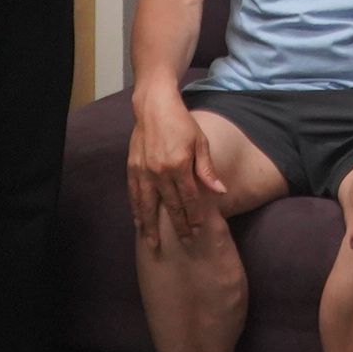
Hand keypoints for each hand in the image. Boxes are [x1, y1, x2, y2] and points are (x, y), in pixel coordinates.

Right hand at [127, 96, 225, 248]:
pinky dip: (136, 210)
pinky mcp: (132, 168)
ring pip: (147, 205)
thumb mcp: (200, 142)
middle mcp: (160, 172)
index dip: (194, 216)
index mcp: (179, 165)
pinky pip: (134, 195)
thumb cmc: (181, 123)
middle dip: (178, 225)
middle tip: (184, 242)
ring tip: (153, 244)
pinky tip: (138, 223)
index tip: (198, 230)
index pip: (189, 198)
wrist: (154, 107)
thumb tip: (220, 191)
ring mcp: (143, 171)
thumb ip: (207, 169)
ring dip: (150, 226)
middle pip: (170, 206)